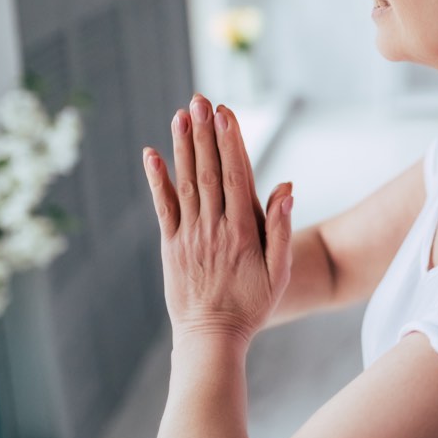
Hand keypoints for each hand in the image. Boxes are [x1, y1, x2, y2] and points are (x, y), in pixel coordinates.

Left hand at [141, 95, 292, 343]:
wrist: (211, 337)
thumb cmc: (253, 304)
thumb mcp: (280, 271)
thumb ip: (281, 227)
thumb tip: (285, 187)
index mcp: (242, 231)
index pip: (237, 176)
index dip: (230, 142)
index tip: (226, 113)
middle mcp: (213, 228)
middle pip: (209, 171)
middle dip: (205, 133)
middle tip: (200, 100)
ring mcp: (189, 235)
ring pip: (186, 183)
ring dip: (183, 146)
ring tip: (181, 115)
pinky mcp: (172, 245)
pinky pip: (164, 207)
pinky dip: (158, 179)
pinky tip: (152, 154)